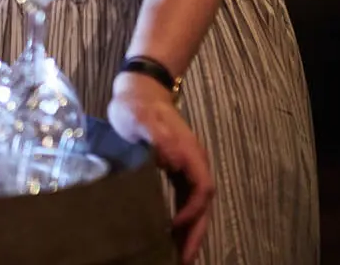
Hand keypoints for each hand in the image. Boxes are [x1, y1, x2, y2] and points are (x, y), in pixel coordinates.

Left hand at [109, 71, 213, 263]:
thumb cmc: (137, 105)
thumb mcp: (140, 117)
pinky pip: (183, 200)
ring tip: (179, 255)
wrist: (140, 91)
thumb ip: (155, 135)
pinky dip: (180, 219)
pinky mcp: (174, 171)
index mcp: (190, 154)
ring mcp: (185, 168)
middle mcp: (193, 164)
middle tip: (184, 259)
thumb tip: (171, 159)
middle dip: (195, 233)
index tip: (175, 228)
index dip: (192, 211)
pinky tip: (170, 234)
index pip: (201, 190)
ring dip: (189, 230)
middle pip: (202, 204)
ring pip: (194, 205)